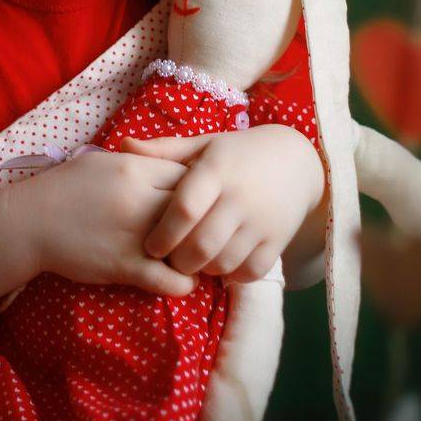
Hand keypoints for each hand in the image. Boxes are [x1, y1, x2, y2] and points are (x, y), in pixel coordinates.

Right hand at [26, 147, 203, 298]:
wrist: (30, 222)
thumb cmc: (68, 188)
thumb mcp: (106, 162)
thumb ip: (143, 162)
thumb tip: (177, 166)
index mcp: (136, 168)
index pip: (191, 174)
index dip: (203, 190)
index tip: (205, 202)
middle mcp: (139, 199)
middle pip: (197, 209)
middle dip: (208, 221)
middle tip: (211, 232)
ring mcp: (134, 235)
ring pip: (191, 246)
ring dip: (200, 255)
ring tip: (201, 258)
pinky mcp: (124, 266)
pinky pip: (171, 280)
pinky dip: (184, 283)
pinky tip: (184, 280)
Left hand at [119, 124, 324, 281]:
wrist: (297, 161)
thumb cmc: (238, 154)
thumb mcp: (204, 145)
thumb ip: (165, 150)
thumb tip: (123, 144)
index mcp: (216, 171)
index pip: (185, 209)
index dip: (163, 234)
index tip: (150, 246)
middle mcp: (240, 197)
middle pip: (201, 245)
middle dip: (178, 260)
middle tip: (168, 259)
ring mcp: (262, 221)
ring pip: (223, 263)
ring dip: (202, 269)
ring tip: (193, 260)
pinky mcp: (278, 240)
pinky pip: (249, 272)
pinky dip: (231, 275)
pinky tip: (221, 263)